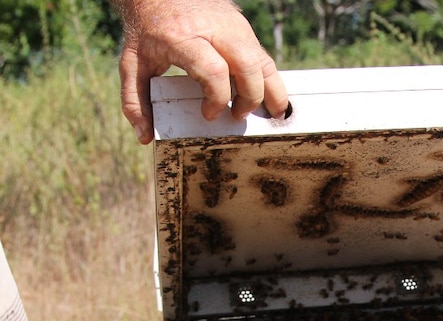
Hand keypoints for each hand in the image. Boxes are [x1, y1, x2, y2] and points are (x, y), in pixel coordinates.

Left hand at [116, 0, 289, 143]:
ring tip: (271, 114)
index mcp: (184, 38)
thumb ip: (135, 101)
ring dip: (270, 91)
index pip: (214, 72)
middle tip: (237, 115)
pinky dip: (269, 79)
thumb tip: (144, 136)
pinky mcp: (243, 26)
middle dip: (250, 98)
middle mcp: (214, 29)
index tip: (209, 114)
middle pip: (247, 67)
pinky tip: (269, 97)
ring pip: (263, 61)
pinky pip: (263, 56)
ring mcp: (233, 25)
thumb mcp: (133, 64)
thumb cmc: (146, 30)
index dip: (217, 99)